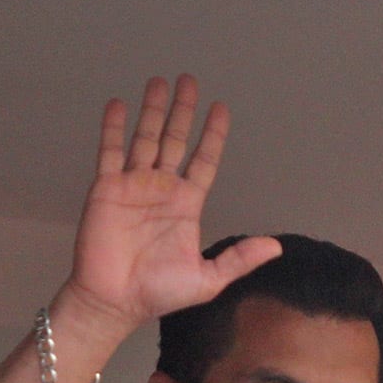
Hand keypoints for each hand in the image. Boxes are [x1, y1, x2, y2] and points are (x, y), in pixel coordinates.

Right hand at [66, 74, 281, 334]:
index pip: (203, 161)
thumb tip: (276, 247)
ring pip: (145, 139)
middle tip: (189, 80)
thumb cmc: (158, 294)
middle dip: (183, 112)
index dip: (212, 136)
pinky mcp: (106, 189)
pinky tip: (120, 104)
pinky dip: (114, 128)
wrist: (114, 301)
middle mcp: (161, 190)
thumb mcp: (208, 280)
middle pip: (175, 141)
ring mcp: (133, 187)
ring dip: (152, 111)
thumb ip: (239, 259)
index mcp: (185, 206)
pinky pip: (110, 151)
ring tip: (159, 82)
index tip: (220, 109)